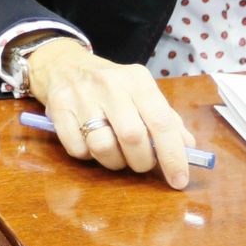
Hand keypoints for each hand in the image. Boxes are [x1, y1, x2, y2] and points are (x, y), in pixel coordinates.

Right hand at [26, 38, 195, 189]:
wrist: (64, 65)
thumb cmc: (111, 85)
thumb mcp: (141, 92)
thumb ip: (166, 119)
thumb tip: (187, 149)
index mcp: (137, 79)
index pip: (161, 121)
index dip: (173, 155)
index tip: (179, 180)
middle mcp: (109, 84)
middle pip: (133, 137)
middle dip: (141, 161)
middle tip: (141, 163)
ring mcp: (81, 95)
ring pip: (103, 147)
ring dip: (114, 162)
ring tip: (115, 153)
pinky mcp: (58, 109)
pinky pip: (78, 150)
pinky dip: (88, 155)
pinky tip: (90, 142)